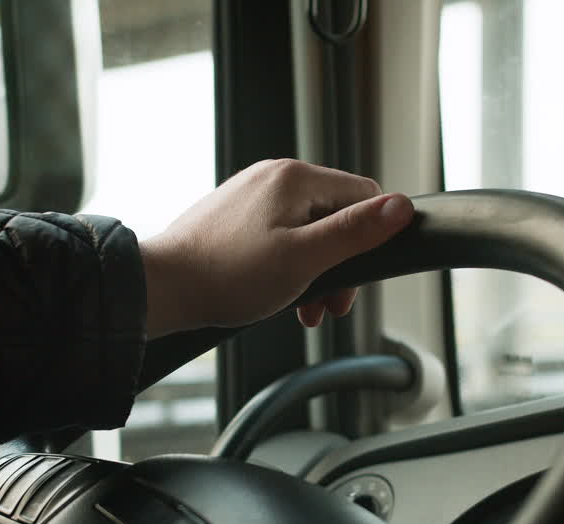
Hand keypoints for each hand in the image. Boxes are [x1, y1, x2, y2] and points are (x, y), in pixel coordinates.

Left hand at [138, 159, 414, 337]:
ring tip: (303, 308)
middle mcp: (274, 176)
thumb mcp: (305, 258)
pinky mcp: (235, 215)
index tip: (355, 280)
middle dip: (340, 263)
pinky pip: (279, 235)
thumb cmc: (228, 275)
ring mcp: (251, 194)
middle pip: (335, 214)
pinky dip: (287, 265)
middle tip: (329, 306)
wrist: (162, 287)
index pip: (364, 195)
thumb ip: (355, 232)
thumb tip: (402, 207)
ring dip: (315, 270)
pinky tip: (277, 294)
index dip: (370, 239)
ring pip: (307, 229)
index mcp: (295, 178)